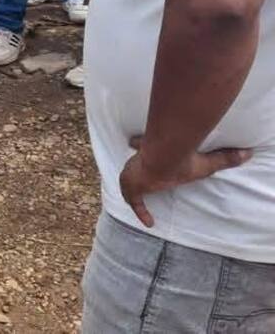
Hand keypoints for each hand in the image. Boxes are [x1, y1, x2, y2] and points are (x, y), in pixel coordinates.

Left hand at [120, 134, 251, 227]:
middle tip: (143, 183)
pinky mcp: (131, 187)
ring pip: (130, 183)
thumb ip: (224, 158)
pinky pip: (134, 202)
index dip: (148, 161)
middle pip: (134, 169)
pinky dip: (140, 211)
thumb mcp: (205, 162)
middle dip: (137, 175)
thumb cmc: (182, 158)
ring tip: (142, 204)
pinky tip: (149, 223)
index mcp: (153, 158)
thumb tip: (246, 154)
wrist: (163, 159)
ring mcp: (132, 174)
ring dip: (135, 192)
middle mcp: (140, 164)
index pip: (146, 156)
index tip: (150, 164)